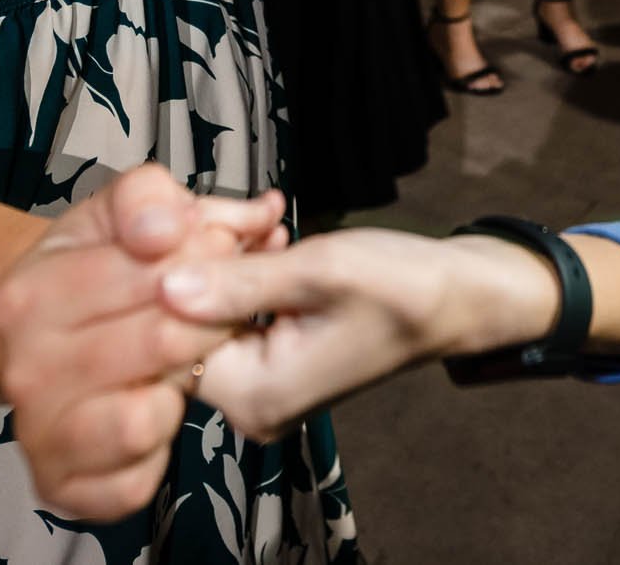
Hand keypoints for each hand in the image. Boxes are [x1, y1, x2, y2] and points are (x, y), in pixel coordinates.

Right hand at [0, 164, 287, 521]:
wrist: (45, 329)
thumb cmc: (95, 267)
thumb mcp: (119, 209)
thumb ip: (151, 198)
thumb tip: (168, 228)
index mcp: (28, 295)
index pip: (148, 275)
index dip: (207, 257)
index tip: (224, 248)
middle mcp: (23, 371)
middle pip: (158, 345)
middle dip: (212, 318)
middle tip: (223, 304)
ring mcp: (38, 435)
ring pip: (144, 422)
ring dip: (184, 388)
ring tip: (185, 361)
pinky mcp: (63, 488)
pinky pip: (135, 485)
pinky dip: (162, 452)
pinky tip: (159, 407)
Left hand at [160, 229, 558, 440]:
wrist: (456, 298)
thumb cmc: (404, 286)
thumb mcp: (320, 271)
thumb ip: (239, 282)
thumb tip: (163, 286)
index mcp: (257, 396)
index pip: (170, 339)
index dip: (175, 274)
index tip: (203, 223)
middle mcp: (250, 404)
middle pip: (185, 326)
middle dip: (203, 260)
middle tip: (242, 215)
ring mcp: (257, 385)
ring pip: (204, 312)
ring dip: (224, 258)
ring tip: (263, 221)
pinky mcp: (267, 360)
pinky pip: (229, 312)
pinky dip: (241, 270)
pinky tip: (267, 236)